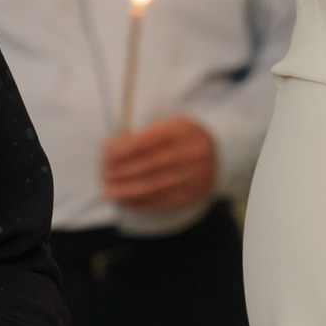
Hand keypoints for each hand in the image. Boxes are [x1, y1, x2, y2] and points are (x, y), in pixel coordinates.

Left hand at [102, 115, 216, 210]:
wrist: (222, 150)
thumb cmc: (185, 136)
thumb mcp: (171, 124)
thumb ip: (146, 134)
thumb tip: (113, 150)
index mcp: (184, 130)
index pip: (148, 140)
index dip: (123, 149)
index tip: (105, 154)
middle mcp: (194, 152)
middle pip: (150, 164)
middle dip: (122, 172)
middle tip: (103, 176)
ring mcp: (197, 174)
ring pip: (157, 185)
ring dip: (127, 191)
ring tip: (109, 192)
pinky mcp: (196, 192)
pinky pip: (166, 200)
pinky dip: (142, 202)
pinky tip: (127, 200)